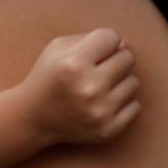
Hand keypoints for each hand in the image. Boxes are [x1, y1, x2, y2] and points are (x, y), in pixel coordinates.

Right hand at [21, 28, 140, 144]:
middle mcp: (89, 87)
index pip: (112, 37)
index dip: (105, 41)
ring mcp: (100, 111)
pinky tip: (104, 102)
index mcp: (74, 63)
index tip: (96, 49)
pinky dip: (123, 103)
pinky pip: (135, 106)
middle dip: (115, 58)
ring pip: (133, 82)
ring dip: (119, 81)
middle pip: (127, 58)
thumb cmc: (48, 77)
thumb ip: (90, 38)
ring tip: (99, 86)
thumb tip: (124, 45)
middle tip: (99, 67)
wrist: (33, 117)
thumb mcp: (58, 48)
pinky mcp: (108, 130)